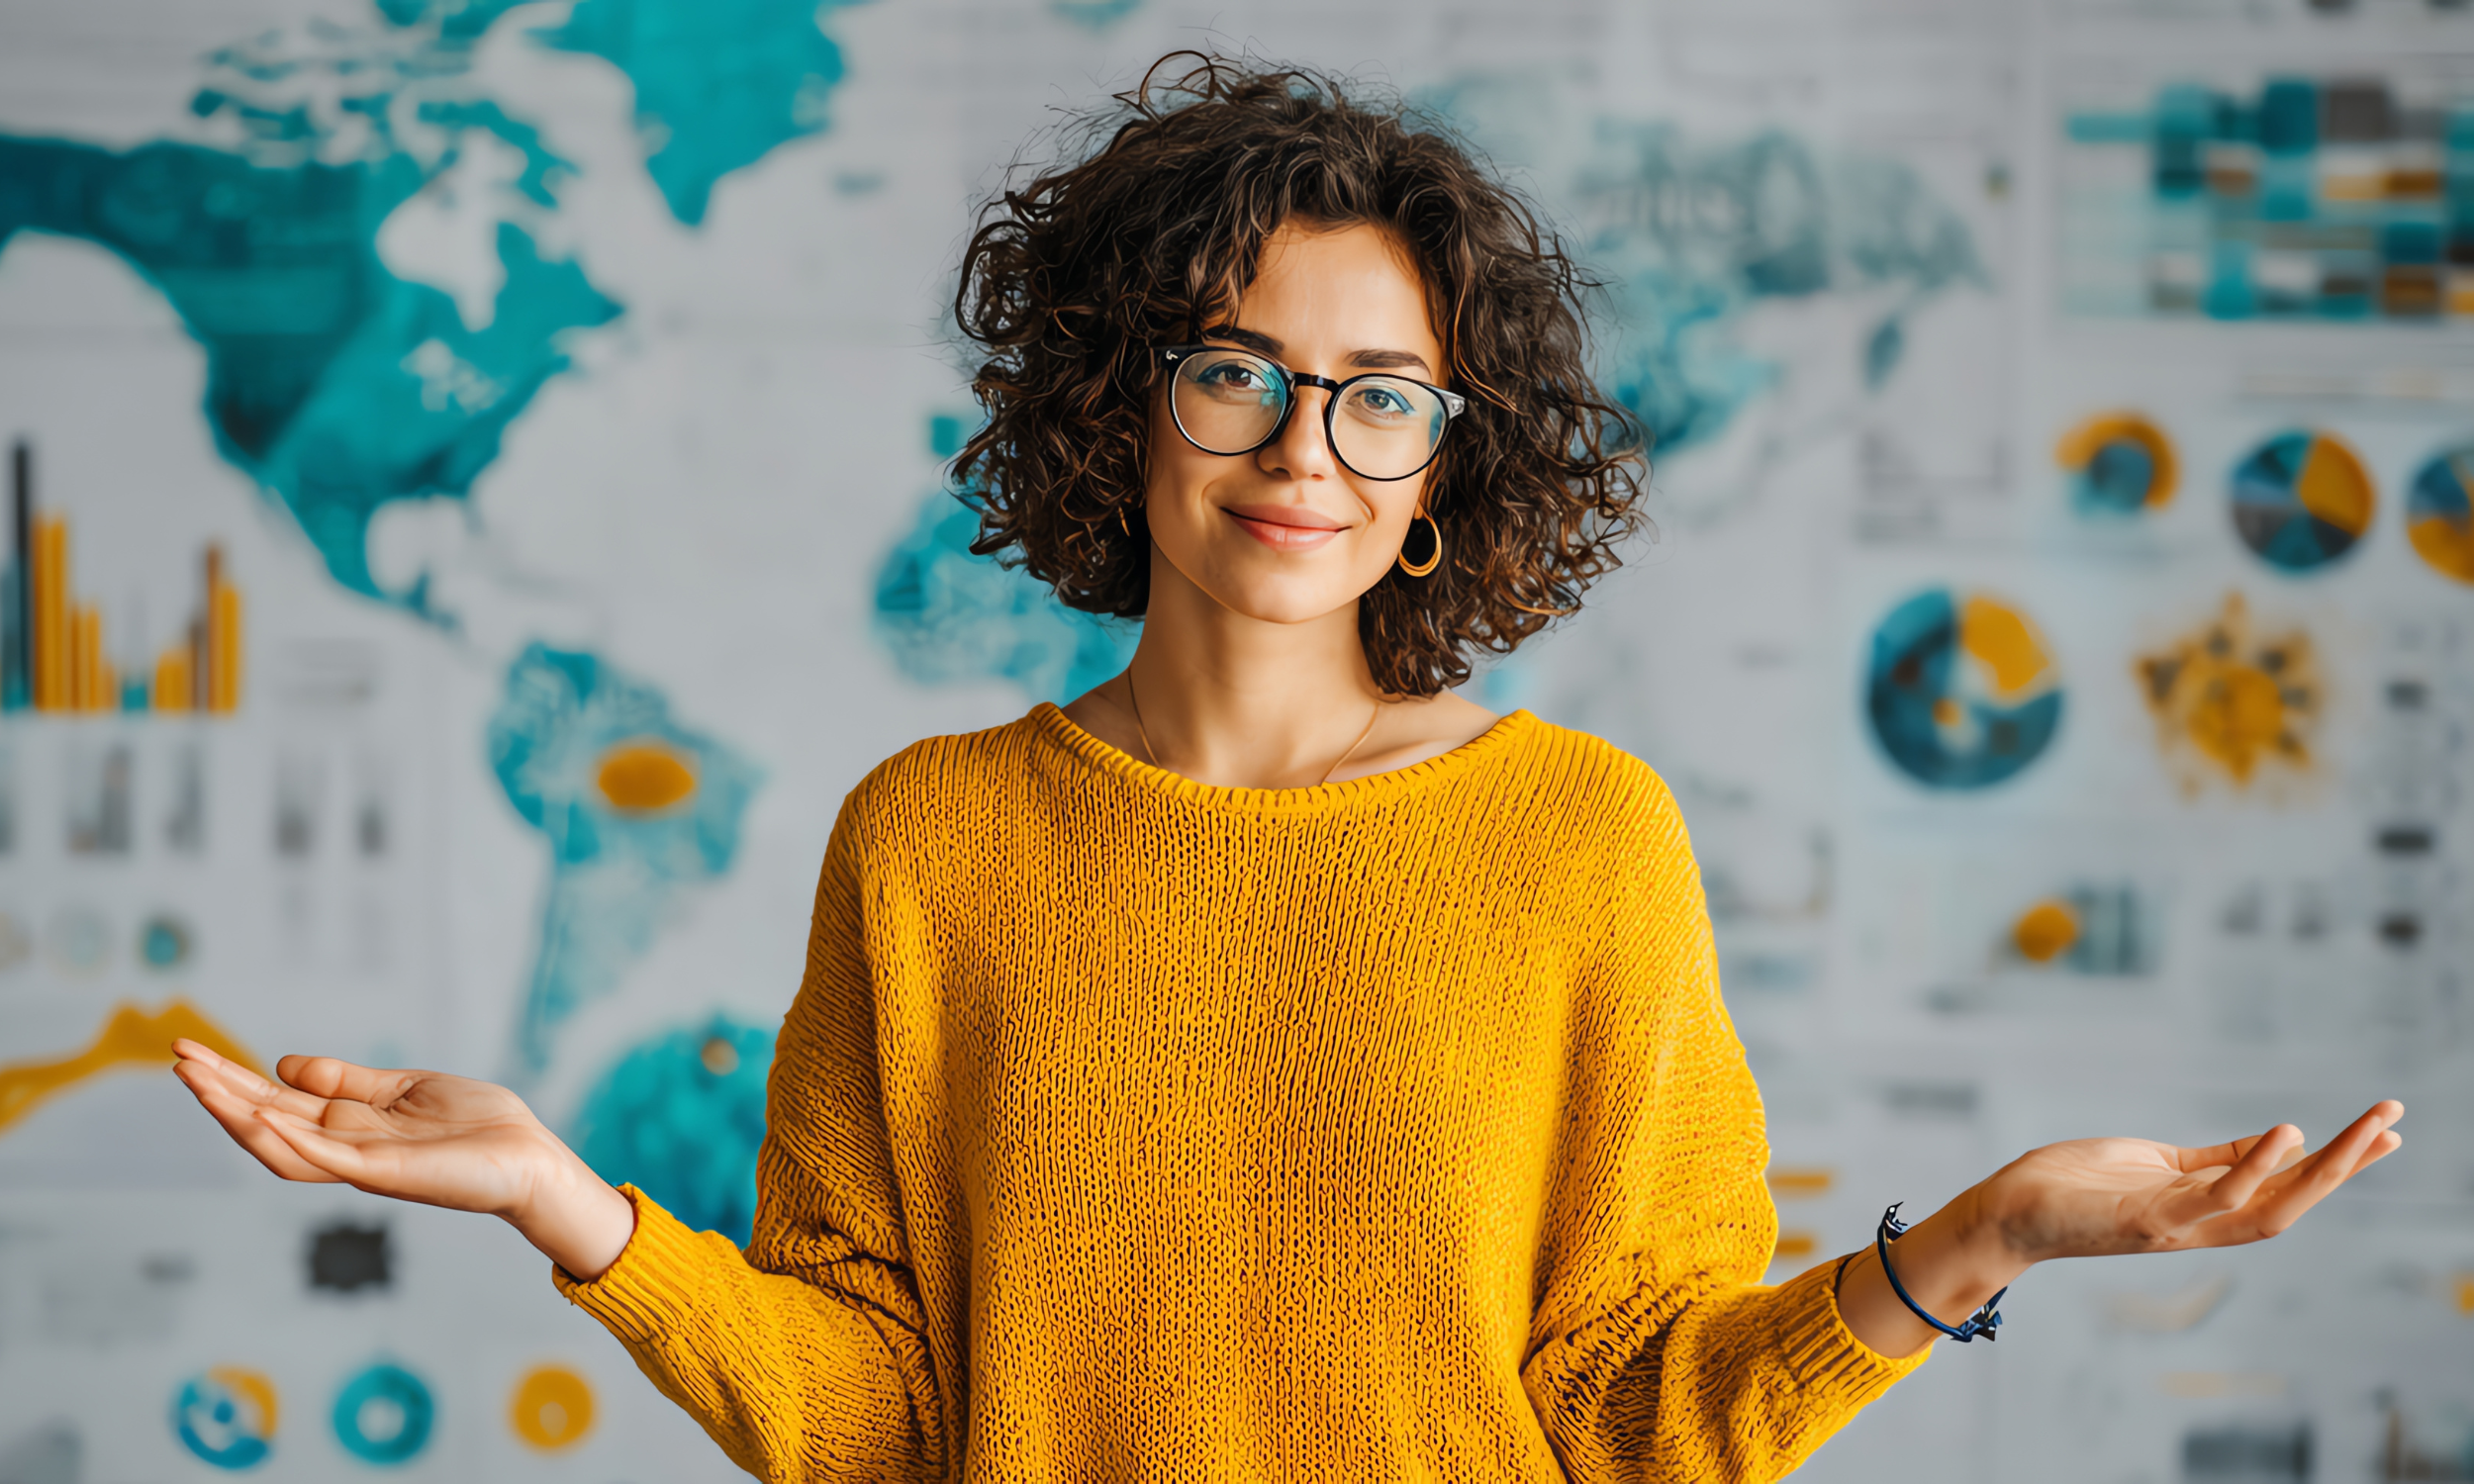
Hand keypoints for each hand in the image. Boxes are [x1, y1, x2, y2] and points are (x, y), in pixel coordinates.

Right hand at [171, 1038, 635, 1279]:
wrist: (529, 1157)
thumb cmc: (476, 1126)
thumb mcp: (403, 1089)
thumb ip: (346, 1082)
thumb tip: (284, 1066)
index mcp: (349, 1127)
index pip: (276, 1104)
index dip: (234, 1081)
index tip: (194, 1052)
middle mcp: (345, 1149)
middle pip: (265, 1123)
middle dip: (220, 1092)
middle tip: (178, 1058)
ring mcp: (361, 1164)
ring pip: (282, 1146)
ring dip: (237, 1115)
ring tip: (200, 1082)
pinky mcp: (386, 1174)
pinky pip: (328, 1159)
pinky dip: (292, 1140)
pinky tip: (260, 1115)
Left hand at [1835, 1100, 2401, 1358]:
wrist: (2005, 1212)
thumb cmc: (2072, 1187)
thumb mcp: (2151, 1164)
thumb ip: (2207, 1160)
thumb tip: (2269, 1142)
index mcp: (2204, 1208)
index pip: (2288, 1187)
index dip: (2339, 1164)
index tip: (2387, 1133)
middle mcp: (2201, 1225)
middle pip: (2295, 1203)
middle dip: (2347, 1166)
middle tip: (2393, 1123)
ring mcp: (2177, 1227)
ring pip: (2269, 1208)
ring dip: (2319, 1169)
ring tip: (2359, 1127)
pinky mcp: (2147, 1220)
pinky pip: (2213, 1199)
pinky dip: (2252, 1169)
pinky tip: (2284, 1136)